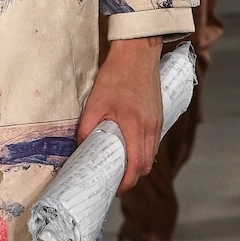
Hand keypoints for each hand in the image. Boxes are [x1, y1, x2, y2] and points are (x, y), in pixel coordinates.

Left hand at [76, 36, 162, 191]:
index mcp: (136, 126)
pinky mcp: (159, 115)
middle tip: (115, 181)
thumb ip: (87, 128)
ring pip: (152, 154)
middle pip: (147, 164)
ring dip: (139, 164)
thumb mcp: (95, 102)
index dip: (127, 182)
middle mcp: (151, 127)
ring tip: (121, 167)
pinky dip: (144, 151)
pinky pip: (154, 141)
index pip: (137, 165)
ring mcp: (158, 121)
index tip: (115, 188)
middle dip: (132, 177)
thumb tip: (80, 147)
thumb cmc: (116, 75)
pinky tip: (130, 148)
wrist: (138, 52)